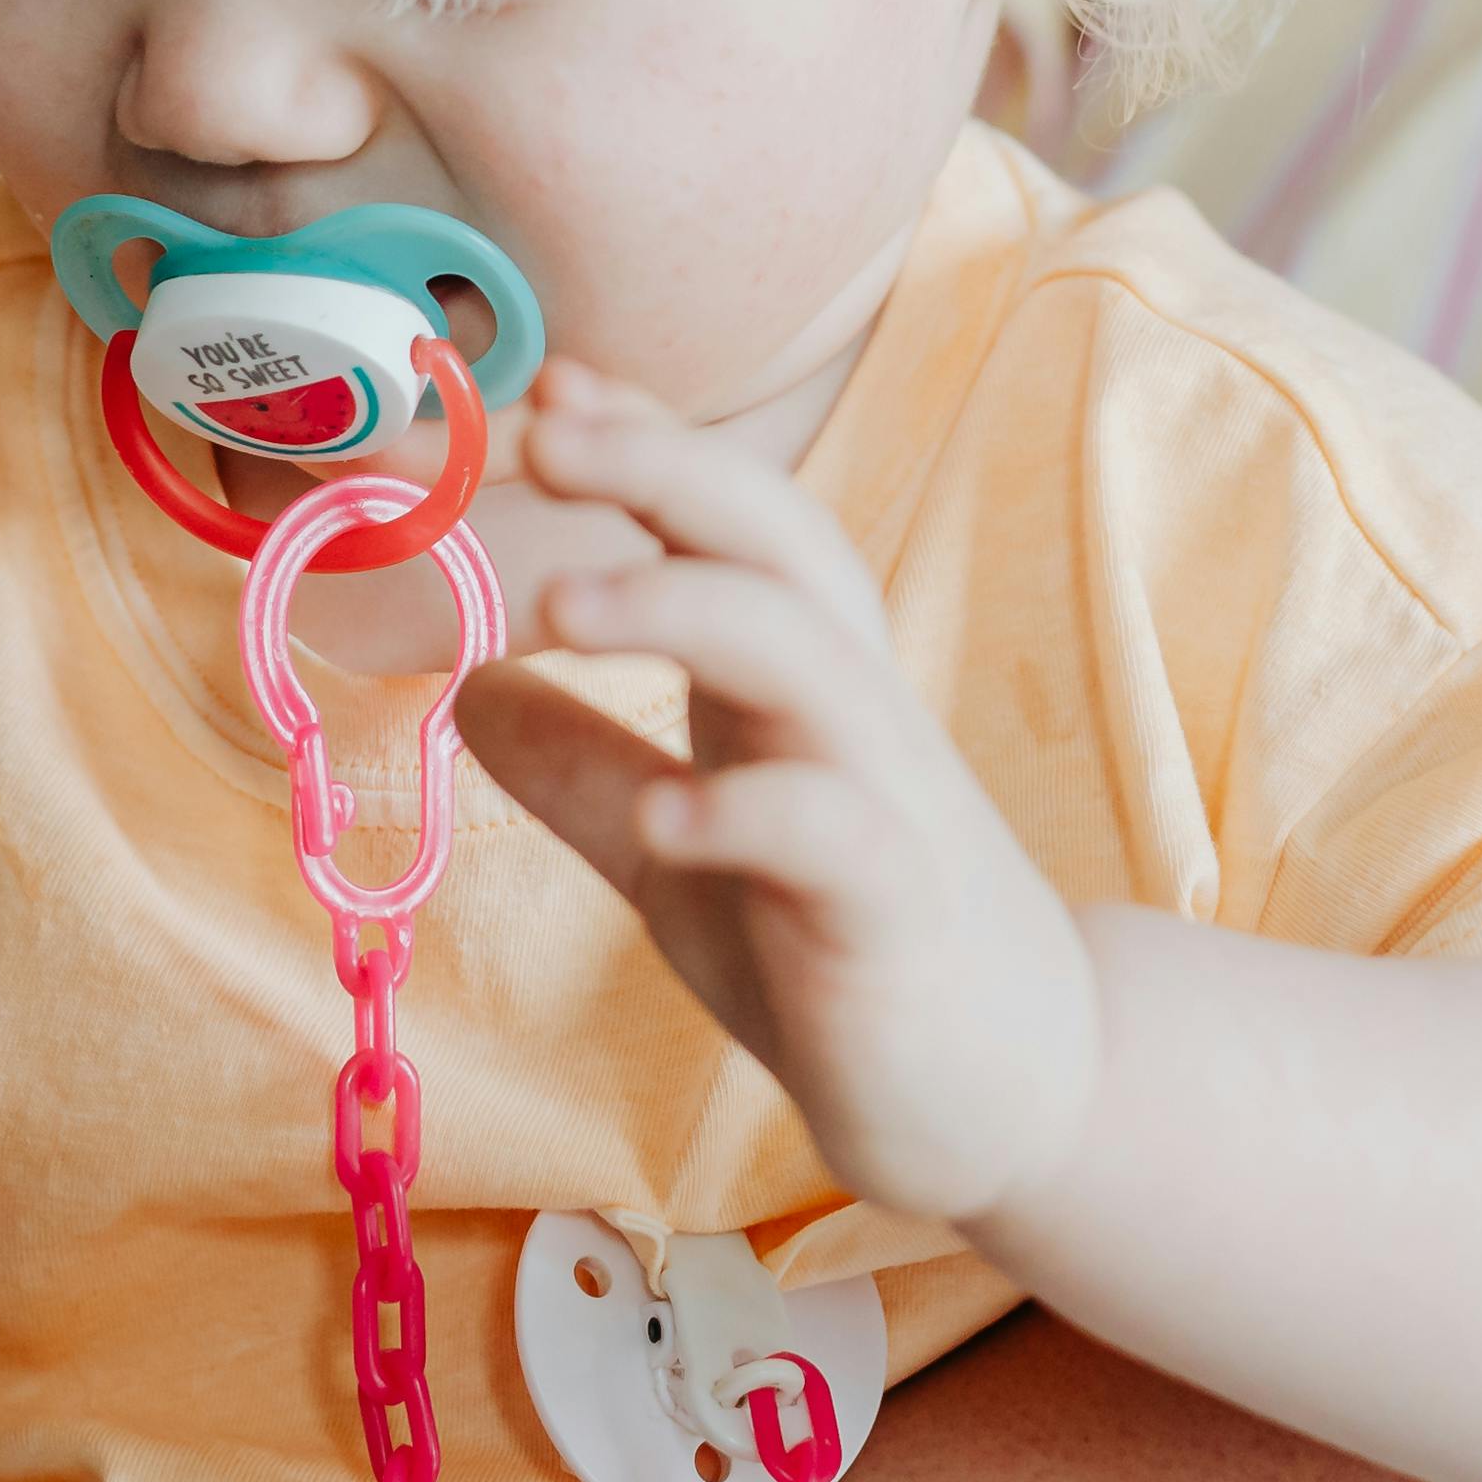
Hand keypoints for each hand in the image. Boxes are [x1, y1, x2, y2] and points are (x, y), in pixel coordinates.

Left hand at [456, 365, 1102, 1224]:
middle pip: (778, 540)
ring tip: (557, 603)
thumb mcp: (689, 848)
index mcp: (793, 681)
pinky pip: (832, 830)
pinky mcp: (896, 911)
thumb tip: (467, 688)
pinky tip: (663, 820)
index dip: (644, 444)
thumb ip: (587, 771)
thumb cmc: (848, 952)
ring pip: (806, 655)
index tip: (546, 387)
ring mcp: (881, 803)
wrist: (1014, 1094)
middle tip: (543, 432)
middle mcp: (846, 711)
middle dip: (666, 467)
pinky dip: (744, 810)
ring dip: (684, 607)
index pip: (727, 523)